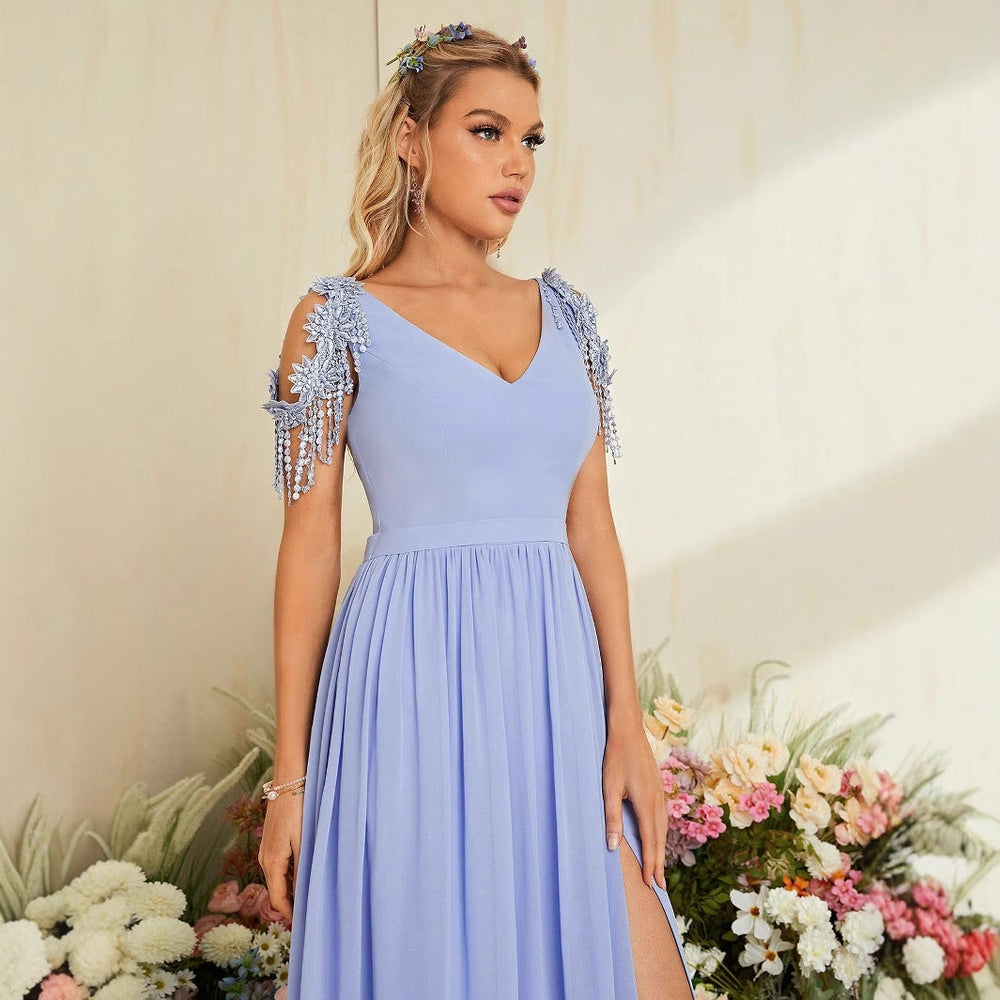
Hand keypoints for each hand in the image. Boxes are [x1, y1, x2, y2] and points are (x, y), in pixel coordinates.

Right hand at [257, 792, 302, 922]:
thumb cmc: (298, 808)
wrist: (289, 780)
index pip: (278, 898)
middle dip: (289, 905)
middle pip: (276, 891)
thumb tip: (302, 894)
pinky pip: (278, 866)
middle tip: (307, 915)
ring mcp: (266, 850)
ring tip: (307, 898)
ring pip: (277, 879)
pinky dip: (288, 876)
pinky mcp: (270, 841)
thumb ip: (302, 867)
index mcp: (272, 861)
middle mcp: (265, 858)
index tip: (302, 924)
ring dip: (289, 890)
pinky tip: (302, 875)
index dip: (289, 914)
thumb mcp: (303, 840)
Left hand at [602, 719, 666, 890]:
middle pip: (660, 839)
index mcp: (646, 802)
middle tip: (659, 886)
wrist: (628, 729)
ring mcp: (660, 793)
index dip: (650, 863)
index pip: (650, 841)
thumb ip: (612, 817)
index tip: (650, 883)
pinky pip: (662, 817)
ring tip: (659, 868)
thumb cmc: (615, 756)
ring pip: (663, 828)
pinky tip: (658, 837)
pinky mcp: (658, 787)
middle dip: (659, 863)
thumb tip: (613, 847)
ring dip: (661, 850)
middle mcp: (657, 800)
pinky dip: (661, 834)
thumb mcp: (609, 787)